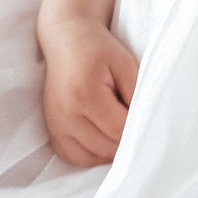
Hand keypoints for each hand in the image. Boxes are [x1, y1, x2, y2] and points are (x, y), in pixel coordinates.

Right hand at [40, 18, 138, 165]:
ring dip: (109, 150)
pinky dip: (91, 153)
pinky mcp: (51, 130)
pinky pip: (74, 157)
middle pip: (105, 148)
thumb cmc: (99, 49)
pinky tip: (102, 137)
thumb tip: (145, 124)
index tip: (145, 117)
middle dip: (124, 140)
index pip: (118, 130)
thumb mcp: (126, 64)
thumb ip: (137, 94)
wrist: (67, 39)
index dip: (137, 128)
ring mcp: (55, 125)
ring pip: (90, 158)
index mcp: (85, 95)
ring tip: (118, 127)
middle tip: (132, 119)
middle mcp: (65, 115)